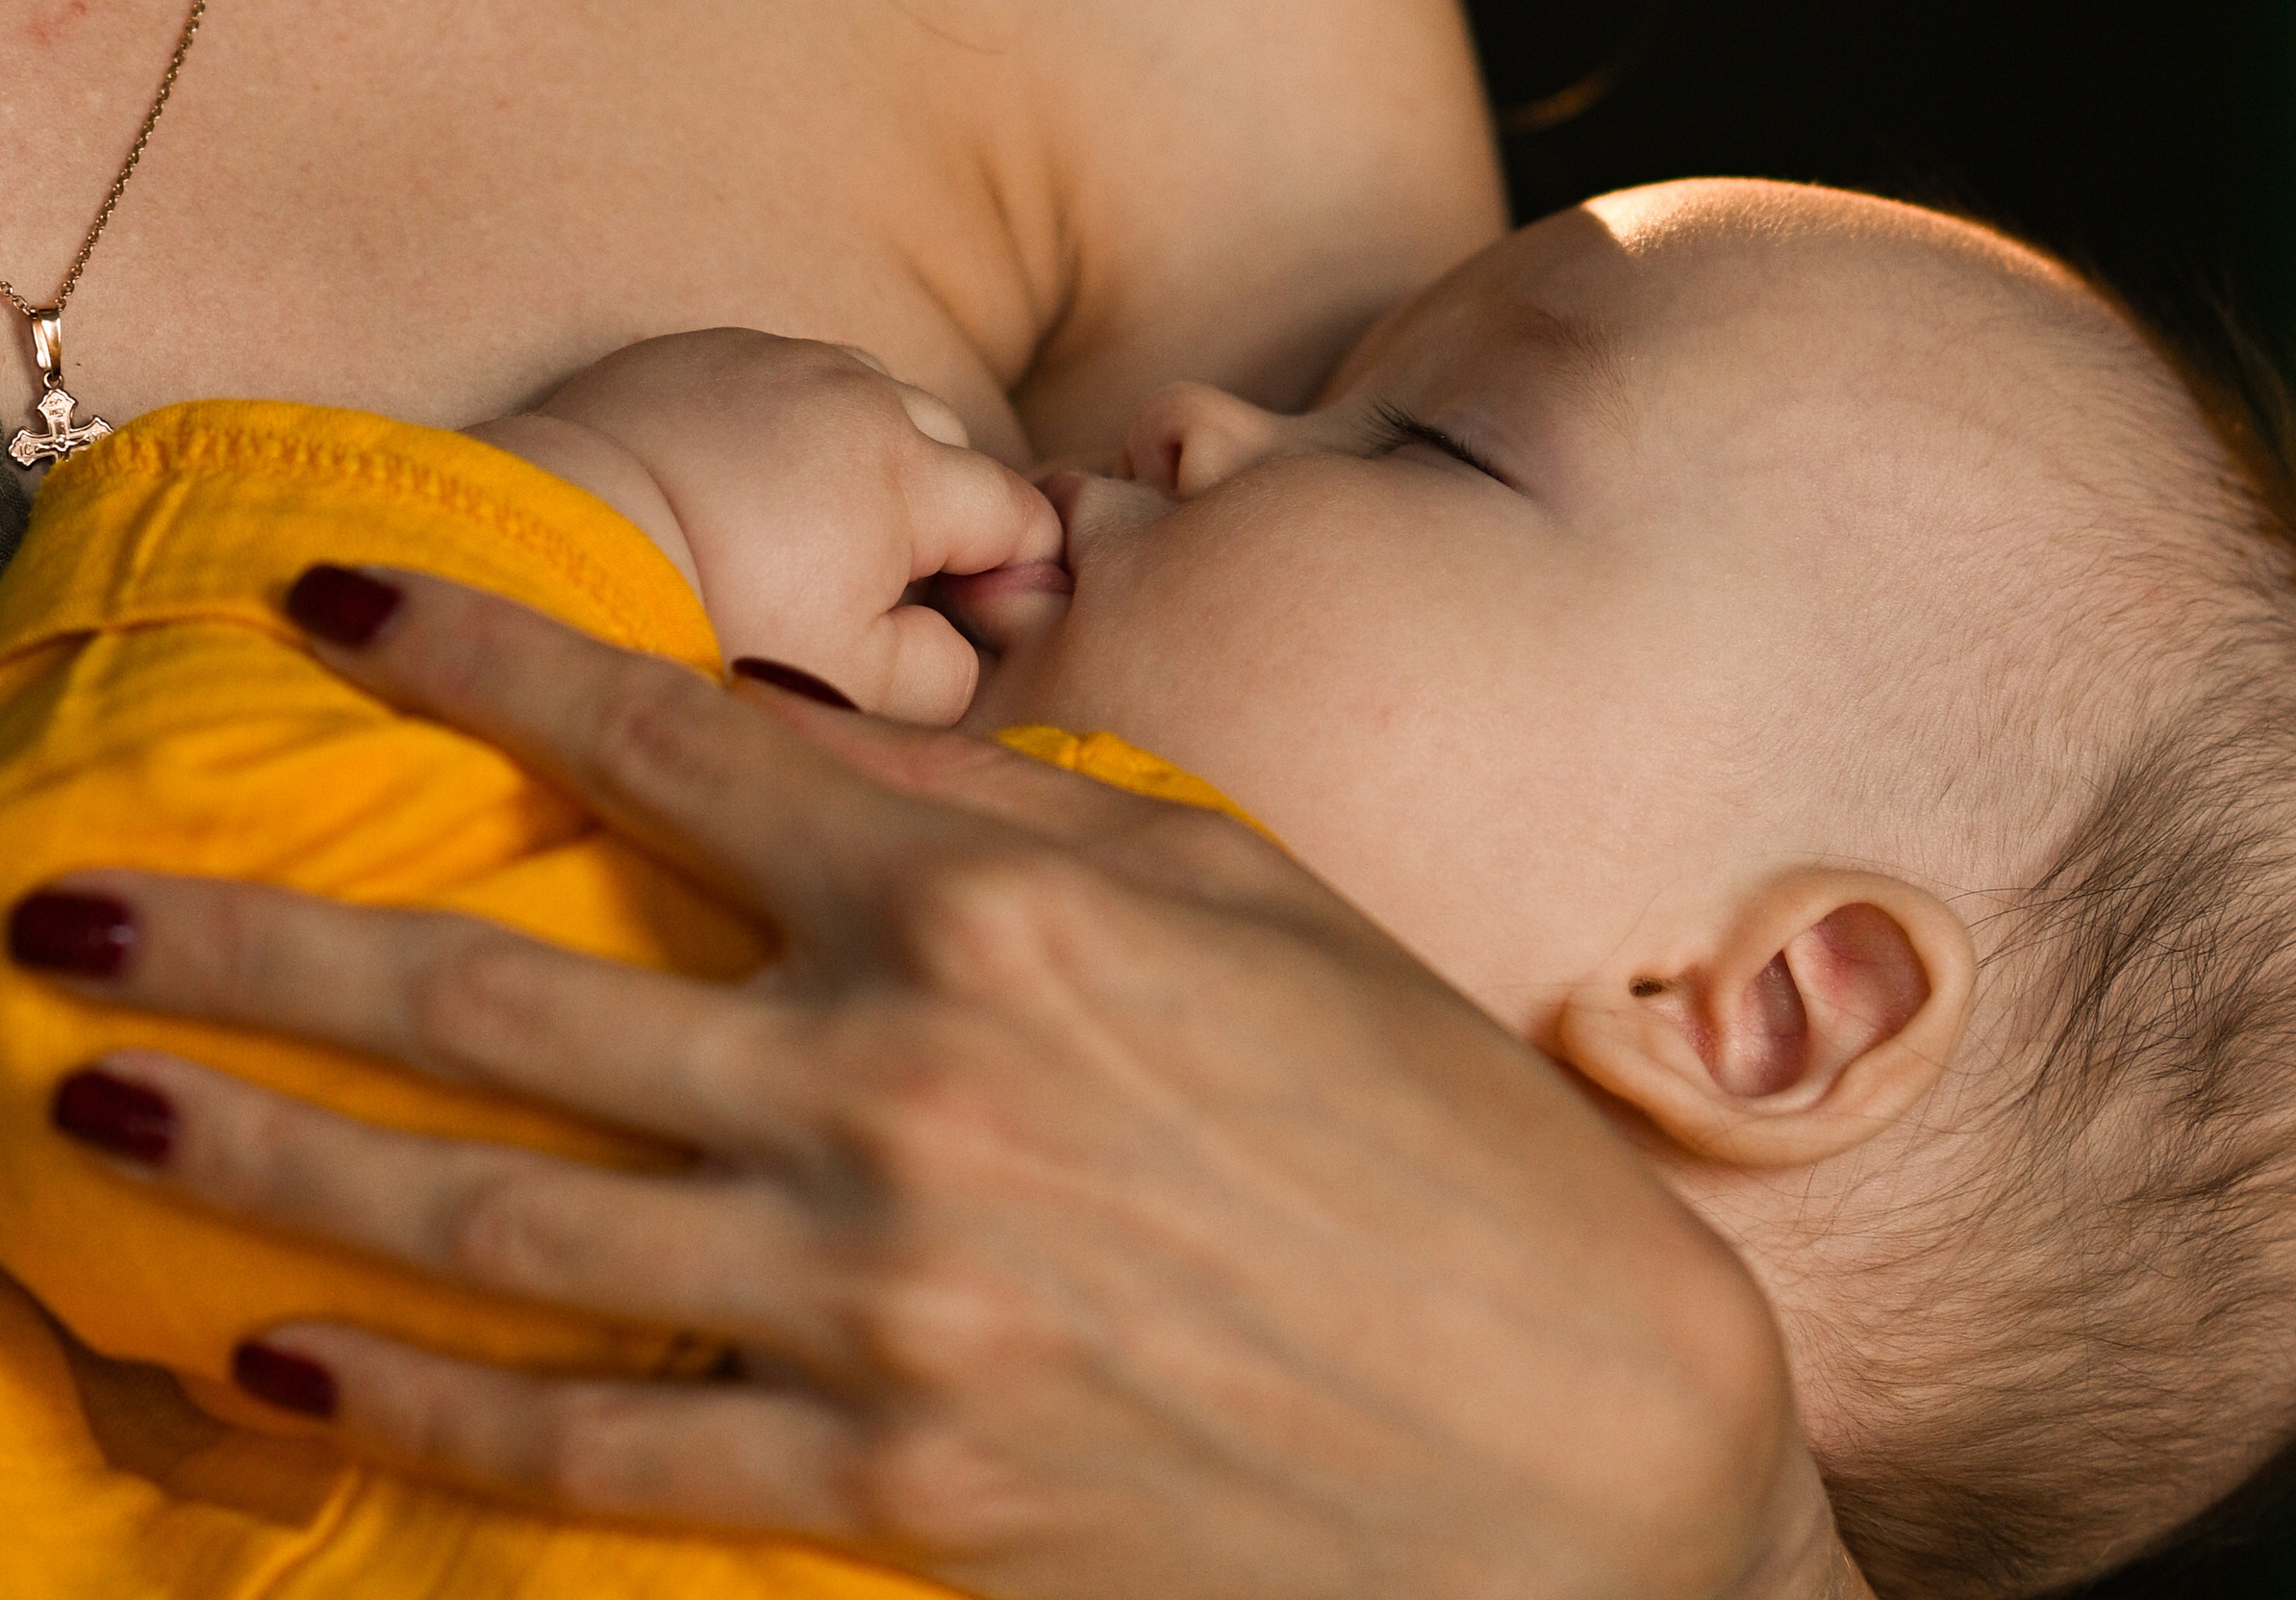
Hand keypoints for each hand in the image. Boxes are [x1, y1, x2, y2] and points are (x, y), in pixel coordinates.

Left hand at [21, 569, 1862, 1599]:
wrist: (1571, 1441)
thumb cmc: (1431, 1137)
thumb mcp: (1249, 901)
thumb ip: (1009, 815)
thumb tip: (798, 749)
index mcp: (999, 908)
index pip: (671, 743)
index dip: (477, 662)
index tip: (333, 613)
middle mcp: (904, 1084)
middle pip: (506, 996)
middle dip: (259, 938)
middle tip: (73, 913)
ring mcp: (886, 1296)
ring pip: (501, 1217)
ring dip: (277, 1154)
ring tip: (111, 1108)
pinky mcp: (898, 1481)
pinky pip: (602, 1441)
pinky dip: (426, 1397)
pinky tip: (291, 1349)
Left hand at [472, 331, 1062, 723]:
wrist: (542, 555)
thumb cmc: (707, 631)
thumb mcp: (857, 689)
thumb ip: (949, 667)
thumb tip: (960, 641)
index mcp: (909, 465)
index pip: (1018, 514)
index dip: (1010, 578)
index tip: (963, 624)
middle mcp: (851, 386)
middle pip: (947, 443)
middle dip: (937, 509)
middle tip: (879, 590)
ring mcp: (768, 354)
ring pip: (862, 400)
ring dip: (859, 461)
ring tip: (807, 538)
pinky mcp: (688, 351)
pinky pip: (772, 384)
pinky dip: (776, 435)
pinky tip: (735, 500)